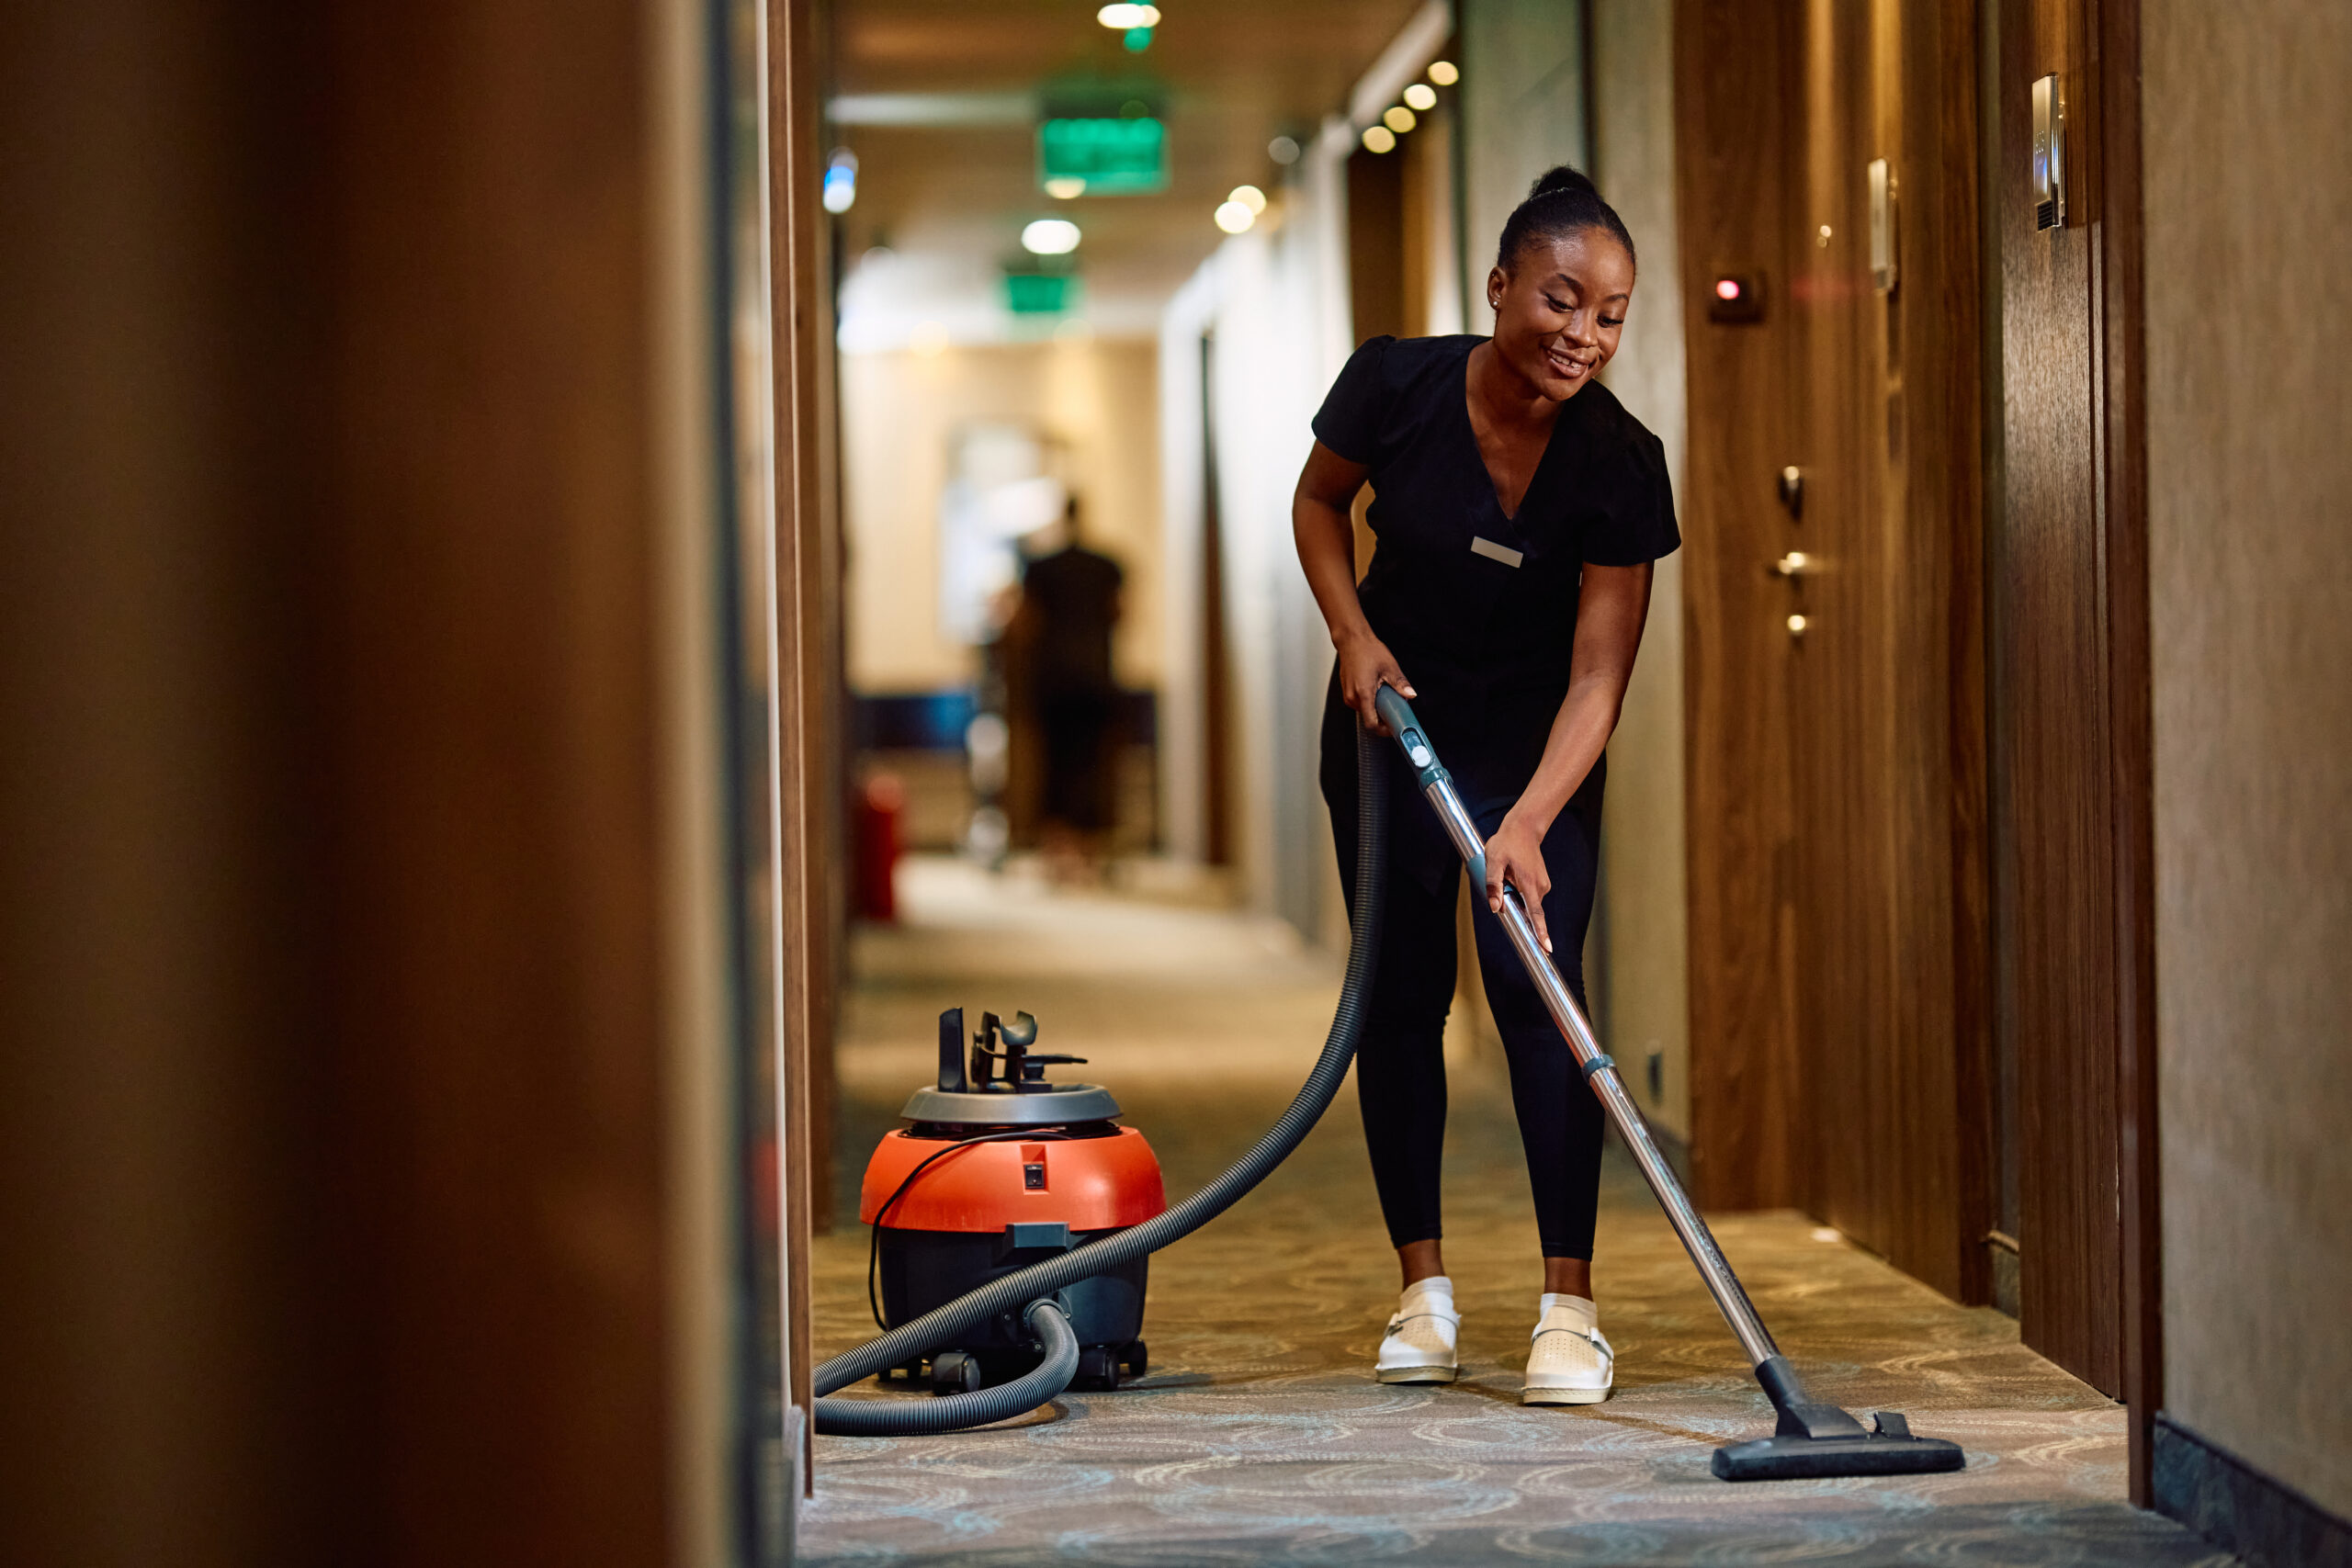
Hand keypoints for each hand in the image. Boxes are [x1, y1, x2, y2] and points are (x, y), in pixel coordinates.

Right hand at [1337, 628, 1414, 733]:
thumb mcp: (1389, 667)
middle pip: (1369, 718)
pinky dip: (1370, 701)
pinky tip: (1377, 689)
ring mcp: (1348, 695)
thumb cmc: (1367, 650)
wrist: (1351, 640)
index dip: (1384, 730)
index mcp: (1364, 693)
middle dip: (1383, 717)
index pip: (1371, 724)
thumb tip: (1410, 695)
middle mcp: (1353, 697)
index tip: (1394, 727)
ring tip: (1386, 694)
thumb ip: (1400, 684)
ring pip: (1365, 711)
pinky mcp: (1347, 692)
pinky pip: (1360, 703)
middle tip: (1395, 707)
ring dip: (1377, 708)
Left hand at [1483, 813, 1553, 952]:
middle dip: (1514, 905)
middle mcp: (1541, 886)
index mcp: (1530, 884)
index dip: (1540, 932)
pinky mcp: (1541, 883)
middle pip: (1527, 908)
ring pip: (1526, 900)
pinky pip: (1528, 894)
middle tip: (1504, 878)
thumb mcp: (1494, 861)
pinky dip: (1519, 890)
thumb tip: (1495, 908)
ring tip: (1507, 870)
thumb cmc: (1507, 843)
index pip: (1536, 914)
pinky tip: (1512, 872)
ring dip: (1514, 894)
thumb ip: (1494, 885)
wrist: (1524, 828)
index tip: (1546, 948)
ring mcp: (1543, 884)